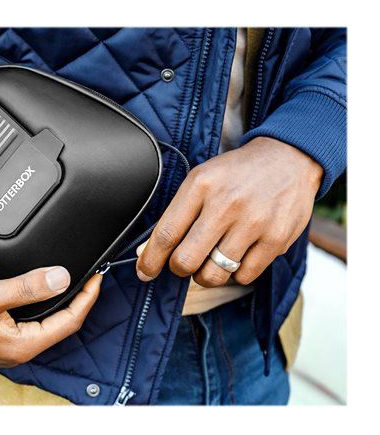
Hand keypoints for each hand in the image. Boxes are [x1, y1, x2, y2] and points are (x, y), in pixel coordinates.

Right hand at [0, 267, 101, 366]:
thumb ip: (27, 288)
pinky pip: (28, 317)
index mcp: (22, 345)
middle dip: (78, 299)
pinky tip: (39, 288)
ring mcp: (6, 341)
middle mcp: (17, 347)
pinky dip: (39, 301)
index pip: (69, 322)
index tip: (97, 277)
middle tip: (90, 276)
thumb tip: (61, 277)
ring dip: (59, 299)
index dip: (87, 298)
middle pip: (61, 323)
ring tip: (71, 279)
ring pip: (45, 320)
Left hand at [136, 136, 322, 286]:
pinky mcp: (276, 239)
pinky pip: (244, 277)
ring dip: (207, 274)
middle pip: (186, 261)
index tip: (145, 272)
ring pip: (214, 275)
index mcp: (201, 186)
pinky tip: (239, 254)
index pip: (166, 234)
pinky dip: (236, 273)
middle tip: (185, 262)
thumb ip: (175, 215)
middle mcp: (226, 204)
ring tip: (212, 258)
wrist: (289, 157)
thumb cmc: (236, 174)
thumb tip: (146, 253)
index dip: (150, 260)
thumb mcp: (200, 180)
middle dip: (180, 269)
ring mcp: (254, 223)